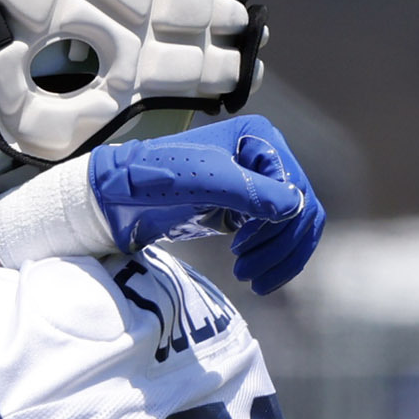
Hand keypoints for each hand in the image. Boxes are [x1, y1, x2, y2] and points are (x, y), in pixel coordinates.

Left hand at [85, 117, 323, 293]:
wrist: (118, 197)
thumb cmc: (154, 179)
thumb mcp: (202, 182)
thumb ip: (249, 191)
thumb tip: (296, 206)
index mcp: (259, 138)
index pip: (295, 187)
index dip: (279, 223)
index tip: (242, 246)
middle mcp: (263, 156)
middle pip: (300, 208)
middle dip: (280, 246)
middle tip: (247, 276)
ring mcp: (255, 183)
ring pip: (293, 225)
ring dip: (279, 257)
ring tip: (250, 281)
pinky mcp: (243, 209)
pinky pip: (276, 235)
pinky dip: (273, 258)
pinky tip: (257, 278)